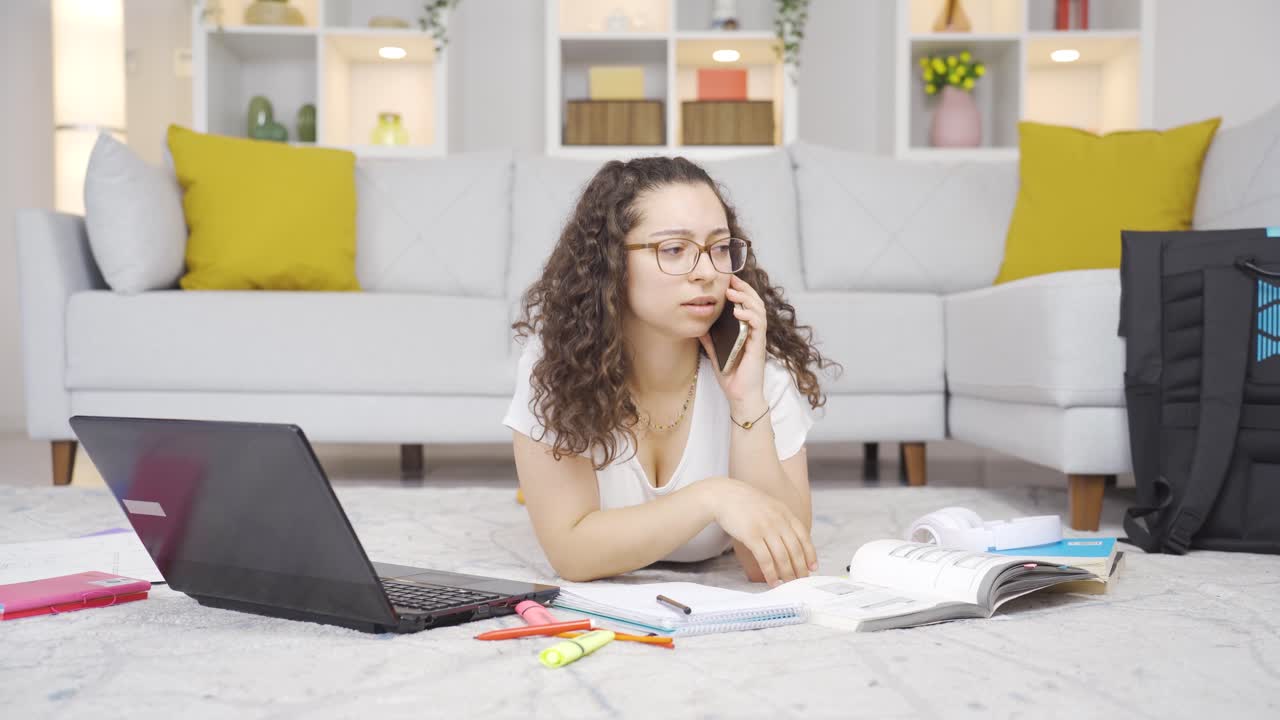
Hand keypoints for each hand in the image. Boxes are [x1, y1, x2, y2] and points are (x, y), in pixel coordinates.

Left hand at [699, 274, 767, 406]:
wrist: (740, 396)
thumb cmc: (731, 375)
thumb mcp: (716, 354)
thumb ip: (710, 340)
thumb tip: (699, 327)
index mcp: (746, 331)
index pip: (747, 305)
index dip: (740, 290)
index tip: (728, 279)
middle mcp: (754, 332)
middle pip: (755, 303)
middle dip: (744, 288)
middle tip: (731, 279)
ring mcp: (758, 338)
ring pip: (759, 310)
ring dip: (746, 299)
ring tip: (733, 292)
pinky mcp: (759, 346)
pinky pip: (758, 326)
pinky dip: (749, 316)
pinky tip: (738, 312)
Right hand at [700, 477, 816, 586]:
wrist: (723, 495)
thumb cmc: (744, 502)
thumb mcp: (769, 505)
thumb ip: (781, 520)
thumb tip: (789, 541)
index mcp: (785, 512)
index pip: (804, 536)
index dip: (810, 554)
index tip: (813, 567)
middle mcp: (778, 520)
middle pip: (795, 549)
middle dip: (800, 568)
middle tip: (802, 580)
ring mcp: (766, 528)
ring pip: (782, 557)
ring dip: (788, 574)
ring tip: (789, 584)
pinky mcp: (752, 536)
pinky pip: (765, 559)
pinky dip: (771, 573)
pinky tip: (772, 581)